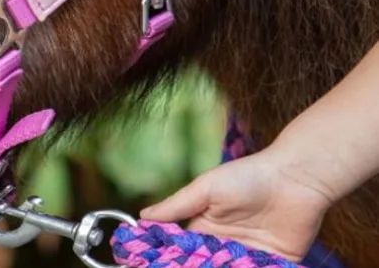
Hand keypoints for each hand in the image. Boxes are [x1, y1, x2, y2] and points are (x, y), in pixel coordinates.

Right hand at [139, 147, 334, 262]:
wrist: (294, 179)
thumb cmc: (246, 177)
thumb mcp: (206, 188)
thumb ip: (177, 205)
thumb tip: (141, 217)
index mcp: (204, 229)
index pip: (182, 252)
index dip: (170, 259)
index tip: (154, 263)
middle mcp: (223, 248)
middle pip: (204, 266)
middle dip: (194, 266)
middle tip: (197, 265)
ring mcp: (248, 259)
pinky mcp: (274, 267)